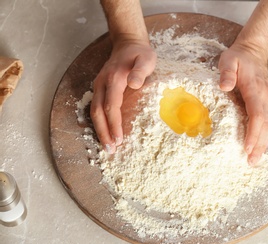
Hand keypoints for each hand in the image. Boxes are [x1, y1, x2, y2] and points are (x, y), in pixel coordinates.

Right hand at [90, 38, 156, 153]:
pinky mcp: (100, 89)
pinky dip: (99, 123)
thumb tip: (133, 84)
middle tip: (110, 150)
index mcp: (113, 78)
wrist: (128, 44)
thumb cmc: (140, 54)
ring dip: (100, 130)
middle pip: (98, 112)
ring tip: (107, 146)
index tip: (119, 139)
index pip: (111, 106)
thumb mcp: (146, 58)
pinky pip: (96, 108)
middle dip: (103, 132)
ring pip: (94, 112)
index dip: (114, 124)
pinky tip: (105, 133)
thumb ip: (141, 70)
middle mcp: (102, 84)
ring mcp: (99, 86)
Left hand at [218, 43, 267, 165]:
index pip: (257, 115)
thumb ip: (227, 73)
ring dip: (264, 143)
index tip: (247, 147)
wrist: (253, 53)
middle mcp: (267, 97)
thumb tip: (224, 86)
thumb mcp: (228, 60)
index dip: (253, 132)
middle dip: (260, 144)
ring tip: (255, 159)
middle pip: (266, 125)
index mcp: (256, 89)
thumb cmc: (238, 58)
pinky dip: (265, 136)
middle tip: (252, 161)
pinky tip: (259, 146)